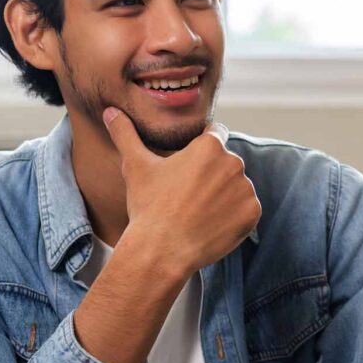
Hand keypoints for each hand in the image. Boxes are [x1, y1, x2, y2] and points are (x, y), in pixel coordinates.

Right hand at [103, 106, 260, 273]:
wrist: (162, 250)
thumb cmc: (148, 206)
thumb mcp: (135, 165)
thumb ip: (125, 134)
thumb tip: (110, 111)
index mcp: (210, 146)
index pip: (215, 133)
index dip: (202, 147)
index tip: (191, 164)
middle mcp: (233, 163)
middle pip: (226, 163)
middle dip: (212, 174)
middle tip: (188, 195)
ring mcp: (246, 189)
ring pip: (236, 187)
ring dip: (224, 195)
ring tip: (198, 212)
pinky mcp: (252, 213)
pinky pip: (246, 210)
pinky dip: (234, 216)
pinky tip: (211, 224)